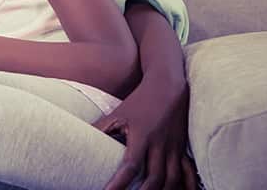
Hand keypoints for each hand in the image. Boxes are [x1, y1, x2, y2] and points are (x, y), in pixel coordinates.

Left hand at [94, 73, 197, 189]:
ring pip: (172, 179)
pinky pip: (188, 172)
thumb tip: (78, 139)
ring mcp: (174, 148)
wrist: (168, 86)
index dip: (120, 183)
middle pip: (154, 178)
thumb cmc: (139, 101)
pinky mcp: (183, 148)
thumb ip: (100, 129)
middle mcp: (160, 145)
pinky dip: (187, 186)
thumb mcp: (117, 114)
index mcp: (142, 137)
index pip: (130, 166)